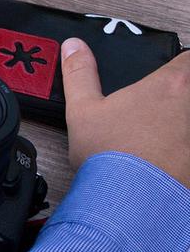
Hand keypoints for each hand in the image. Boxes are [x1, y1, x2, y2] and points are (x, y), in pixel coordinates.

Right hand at [61, 37, 189, 188]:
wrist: (133, 204)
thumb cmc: (112, 156)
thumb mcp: (83, 110)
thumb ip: (79, 74)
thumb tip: (74, 47)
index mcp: (170, 86)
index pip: (189, 59)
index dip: (181, 62)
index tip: (170, 71)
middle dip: (182, 95)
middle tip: (163, 106)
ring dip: (182, 125)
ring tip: (164, 137)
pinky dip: (183, 152)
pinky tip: (169, 160)